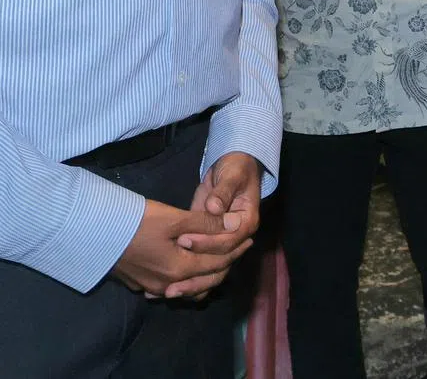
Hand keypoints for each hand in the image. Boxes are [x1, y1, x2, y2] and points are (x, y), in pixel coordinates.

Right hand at [112, 198, 252, 300]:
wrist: (96, 233)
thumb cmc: (138, 222)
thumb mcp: (176, 219)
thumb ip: (206, 225)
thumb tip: (234, 226)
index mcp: (180, 269)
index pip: (217, 263)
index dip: (235, 250)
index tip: (249, 238)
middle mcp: (167, 284)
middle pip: (206, 279)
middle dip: (226, 263)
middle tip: (240, 247)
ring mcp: (152, 287)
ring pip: (189, 286)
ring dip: (207, 273)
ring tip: (219, 257)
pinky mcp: (140, 284)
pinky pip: (172, 286)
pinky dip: (188, 278)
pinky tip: (189, 267)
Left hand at [169, 152, 262, 299]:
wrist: (234, 168)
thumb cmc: (236, 169)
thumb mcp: (232, 176)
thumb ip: (223, 192)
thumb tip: (214, 208)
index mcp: (247, 223)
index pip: (228, 242)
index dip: (207, 243)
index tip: (183, 239)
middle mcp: (238, 239)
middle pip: (220, 265)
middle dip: (196, 275)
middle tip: (171, 280)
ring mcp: (223, 244)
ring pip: (210, 273)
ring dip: (190, 285)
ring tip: (166, 292)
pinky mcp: (209, 245)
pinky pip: (200, 268)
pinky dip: (186, 280)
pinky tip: (164, 289)